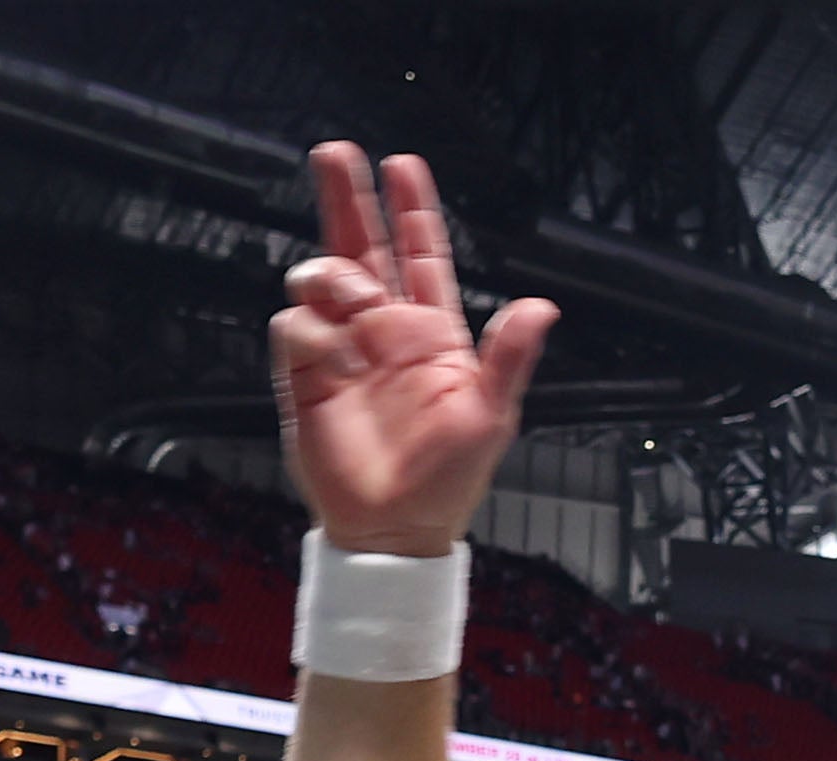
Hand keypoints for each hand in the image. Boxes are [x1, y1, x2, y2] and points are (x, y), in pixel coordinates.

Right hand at [267, 144, 556, 557]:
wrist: (395, 528)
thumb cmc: (448, 480)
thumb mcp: (491, 415)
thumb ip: (511, 357)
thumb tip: (542, 307)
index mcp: (433, 333)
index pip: (423, 257)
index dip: (413, 211)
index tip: (405, 166)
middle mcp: (384, 332)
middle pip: (360, 247)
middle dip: (348, 198)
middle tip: (336, 155)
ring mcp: (340, 349)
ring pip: (322, 277)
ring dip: (334, 275)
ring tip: (356, 303)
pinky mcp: (303, 374)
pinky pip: (294, 325)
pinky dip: (312, 333)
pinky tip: (336, 362)